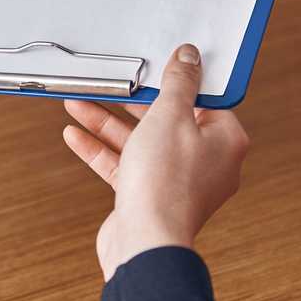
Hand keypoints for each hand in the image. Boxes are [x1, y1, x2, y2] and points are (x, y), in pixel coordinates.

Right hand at [62, 44, 249, 281]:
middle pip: (166, 120)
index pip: (205, 100)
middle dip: (131, 102)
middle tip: (110, 83)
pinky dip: (101, 150)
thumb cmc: (167, 183)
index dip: (179, 80)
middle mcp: (205, 162)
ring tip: (77, 103)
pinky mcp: (148, 196)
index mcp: (225, 141)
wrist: (145, 242)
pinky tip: (75, 134)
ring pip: (140, 142)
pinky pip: (125, 165)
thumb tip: (190, 57)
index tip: (159, 64)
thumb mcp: (171, 116)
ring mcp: (176, 181)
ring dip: (106, 122)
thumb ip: (178, 83)